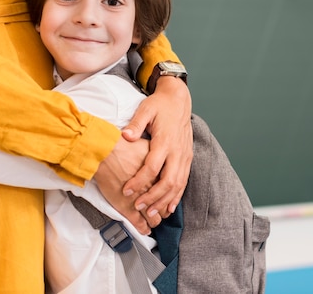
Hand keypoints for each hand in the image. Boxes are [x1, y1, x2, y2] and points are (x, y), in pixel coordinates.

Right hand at [94, 136, 161, 234]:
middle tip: (162, 212)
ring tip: (153, 222)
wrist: (105, 152)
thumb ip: (153, 153)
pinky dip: (143, 228)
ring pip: (154, 217)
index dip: (169, 196)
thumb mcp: (145, 145)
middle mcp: (153, 188)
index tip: (166, 198)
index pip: (171, 190)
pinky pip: (139, 223)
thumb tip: (158, 154)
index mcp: (160, 173)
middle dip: (163, 209)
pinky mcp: (127, 207)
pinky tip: (144, 229)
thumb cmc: (121, 146)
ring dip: (154, 220)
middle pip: (164, 204)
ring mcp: (141, 199)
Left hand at [122, 76, 192, 218]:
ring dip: (165, 200)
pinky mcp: (188, 158)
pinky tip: (169, 207)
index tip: (127, 190)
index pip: (152, 167)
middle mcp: (177, 151)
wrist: (179, 99)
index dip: (139, 181)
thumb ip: (136, 124)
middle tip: (138, 207)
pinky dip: (177, 196)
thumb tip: (125, 136)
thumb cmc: (159, 105)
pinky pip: (184, 181)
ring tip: (152, 213)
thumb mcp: (145, 109)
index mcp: (165, 140)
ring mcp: (185, 156)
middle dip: (153, 197)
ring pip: (178, 184)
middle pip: (167, 181)